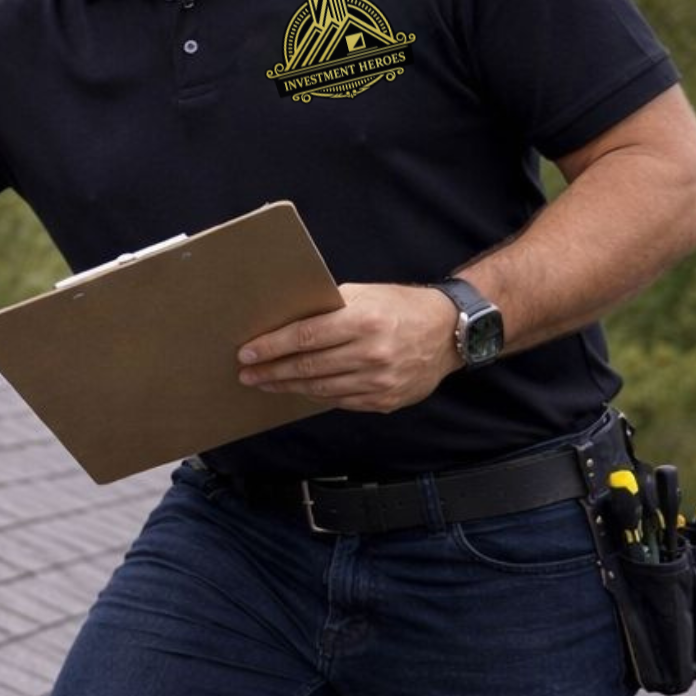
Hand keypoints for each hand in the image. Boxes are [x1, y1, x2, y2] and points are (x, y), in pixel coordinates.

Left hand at [236, 283, 459, 413]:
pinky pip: (340, 401)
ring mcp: (379, 380)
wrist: (449, 332)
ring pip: (320, 388)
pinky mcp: (384, 399)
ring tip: (265, 383)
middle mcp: (372, 353)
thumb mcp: (366, 295)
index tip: (247, 353)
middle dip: (271, 371)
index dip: (271, 347)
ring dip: (287, 386)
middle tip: (246, 374)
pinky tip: (298, 390)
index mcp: (364, 321)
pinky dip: (315, 395)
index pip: (305, 337)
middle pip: (308, 366)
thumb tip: (284, 320)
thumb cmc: (401, 307)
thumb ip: (328, 308)